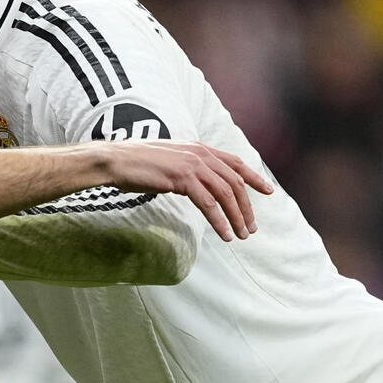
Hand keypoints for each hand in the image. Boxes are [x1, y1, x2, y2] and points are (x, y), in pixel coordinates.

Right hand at [96, 140, 273, 241]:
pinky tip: (224, 234)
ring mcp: (192, 165)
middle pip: (234, 182)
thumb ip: (186, 167)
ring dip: (236, 217)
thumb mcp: (167, 160)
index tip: (268, 191)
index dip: (254, 177)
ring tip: (240, 235)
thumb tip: (195, 183)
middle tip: (251, 227)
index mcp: (198, 147)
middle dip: (246, 207)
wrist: (115, 160)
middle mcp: (199, 153)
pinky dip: (219, 220)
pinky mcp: (182, 178)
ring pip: (225, 194)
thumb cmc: (135, 163)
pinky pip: (208, 203)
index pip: (235, 162)